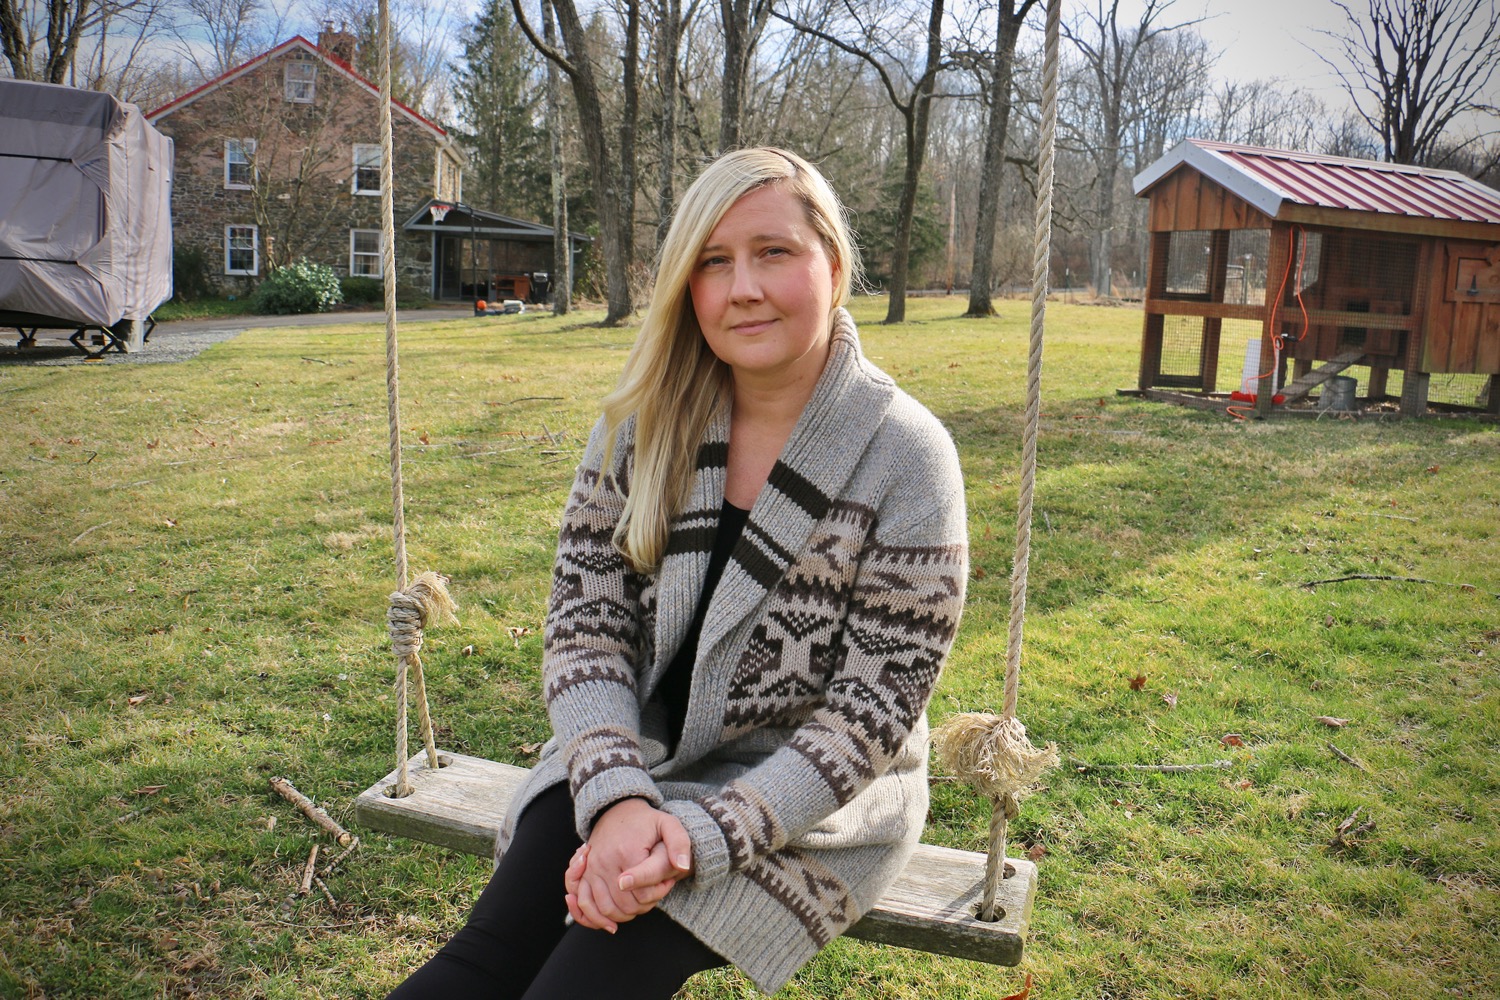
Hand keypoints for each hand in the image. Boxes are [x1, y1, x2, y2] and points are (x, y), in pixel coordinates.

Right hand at [564, 799, 691, 931]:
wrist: (617, 811)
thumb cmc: (646, 822)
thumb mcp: (668, 824)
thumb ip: (679, 843)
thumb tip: (682, 866)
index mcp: (626, 852)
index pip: (642, 893)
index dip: (658, 895)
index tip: (667, 883)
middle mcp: (604, 862)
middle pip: (624, 904)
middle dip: (643, 907)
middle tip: (655, 895)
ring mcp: (591, 869)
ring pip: (605, 908)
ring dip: (623, 915)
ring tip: (639, 904)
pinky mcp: (583, 874)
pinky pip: (584, 903)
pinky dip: (595, 918)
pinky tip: (612, 923)